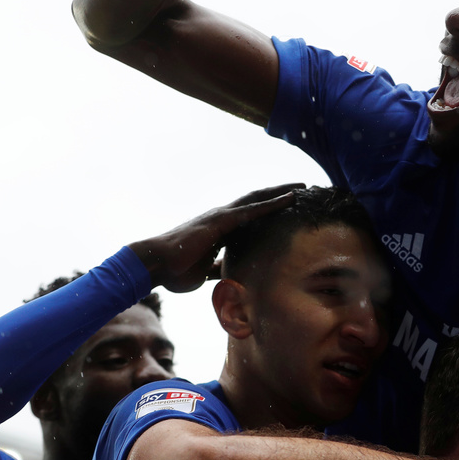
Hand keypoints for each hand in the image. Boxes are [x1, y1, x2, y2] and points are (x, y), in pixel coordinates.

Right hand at [128, 183, 300, 291]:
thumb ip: (218, 267)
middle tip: (302, 189)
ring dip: (281, 193)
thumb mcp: (205, 270)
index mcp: (221, 230)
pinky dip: (272, 204)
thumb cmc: (176, 270)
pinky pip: (252, 210)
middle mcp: (222, 218)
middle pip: (257, 202)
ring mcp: (222, 217)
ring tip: (302, 187)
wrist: (156, 266)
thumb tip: (229, 271)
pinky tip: (289, 199)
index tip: (288, 207)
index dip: (269, 210)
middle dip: (279, 195)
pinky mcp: (221, 221)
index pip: (249, 216)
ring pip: (257, 200)